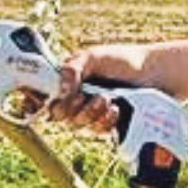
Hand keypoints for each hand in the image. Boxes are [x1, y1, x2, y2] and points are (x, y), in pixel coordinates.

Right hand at [32, 43, 148, 131]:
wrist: (153, 73)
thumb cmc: (121, 60)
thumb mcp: (91, 57)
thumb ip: (70, 70)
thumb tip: (59, 93)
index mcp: (64, 80)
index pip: (39, 95)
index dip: (34, 102)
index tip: (39, 104)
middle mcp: (73, 98)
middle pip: (57, 115)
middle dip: (70, 108)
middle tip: (84, 97)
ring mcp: (89, 112)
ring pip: (77, 125)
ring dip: (90, 113)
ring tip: (105, 99)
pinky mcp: (105, 124)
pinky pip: (96, 130)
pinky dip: (104, 121)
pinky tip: (115, 109)